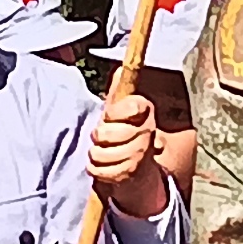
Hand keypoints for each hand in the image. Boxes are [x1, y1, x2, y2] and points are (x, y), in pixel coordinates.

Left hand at [89, 93, 168, 219]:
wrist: (139, 169)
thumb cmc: (124, 132)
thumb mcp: (121, 109)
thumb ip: (119, 88)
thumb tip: (122, 68)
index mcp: (145, 112)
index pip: (130, 106)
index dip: (114, 112)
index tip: (110, 115)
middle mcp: (147, 133)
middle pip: (107, 133)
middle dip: (99, 135)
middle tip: (104, 137)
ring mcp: (138, 156)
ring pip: (99, 153)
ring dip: (96, 153)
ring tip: (104, 151)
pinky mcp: (128, 174)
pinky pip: (97, 169)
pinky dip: (95, 168)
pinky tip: (104, 165)